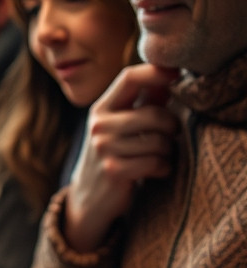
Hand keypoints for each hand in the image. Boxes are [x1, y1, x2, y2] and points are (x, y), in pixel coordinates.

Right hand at [63, 64, 178, 251]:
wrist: (90, 196)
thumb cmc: (115, 154)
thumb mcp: (122, 125)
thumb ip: (145, 100)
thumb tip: (169, 74)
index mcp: (102, 108)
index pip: (129, 78)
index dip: (156, 72)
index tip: (178, 73)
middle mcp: (98, 125)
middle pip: (154, 114)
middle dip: (171, 127)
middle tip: (170, 135)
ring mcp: (103, 148)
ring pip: (159, 141)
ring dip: (167, 151)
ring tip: (158, 156)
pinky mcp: (113, 170)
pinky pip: (156, 162)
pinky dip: (163, 168)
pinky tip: (154, 170)